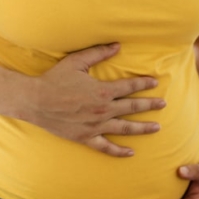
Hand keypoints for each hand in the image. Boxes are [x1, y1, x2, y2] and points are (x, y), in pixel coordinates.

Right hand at [28, 43, 165, 156]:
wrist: (35, 101)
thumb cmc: (55, 80)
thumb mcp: (76, 62)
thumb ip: (99, 53)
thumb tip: (117, 45)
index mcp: (102, 91)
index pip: (129, 86)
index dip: (143, 83)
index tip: (155, 83)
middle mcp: (102, 110)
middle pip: (132, 107)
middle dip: (150, 105)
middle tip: (164, 104)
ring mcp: (95, 126)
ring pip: (125, 128)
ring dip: (143, 128)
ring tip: (157, 128)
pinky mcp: (85, 138)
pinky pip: (106, 147)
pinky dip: (119, 151)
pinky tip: (131, 152)